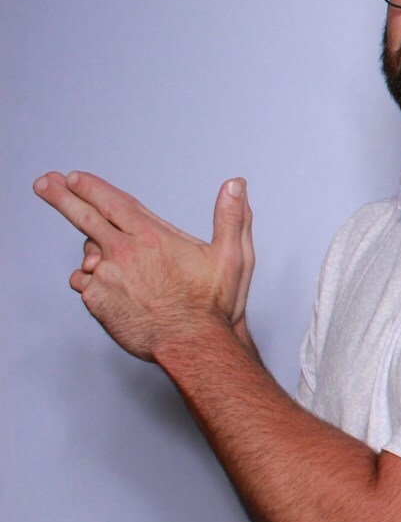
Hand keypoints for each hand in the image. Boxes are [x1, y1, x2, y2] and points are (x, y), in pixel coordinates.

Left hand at [34, 171, 256, 360]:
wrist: (192, 344)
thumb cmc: (213, 304)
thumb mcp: (233, 255)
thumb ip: (232, 216)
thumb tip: (235, 184)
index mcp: (153, 237)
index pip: (114, 202)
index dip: (92, 188)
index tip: (75, 178)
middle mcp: (124, 253)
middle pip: (84, 217)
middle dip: (61, 196)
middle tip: (45, 183)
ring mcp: (106, 277)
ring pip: (88, 254)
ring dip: (92, 250)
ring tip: (109, 259)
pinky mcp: (97, 300)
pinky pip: (85, 283)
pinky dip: (91, 279)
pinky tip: (107, 285)